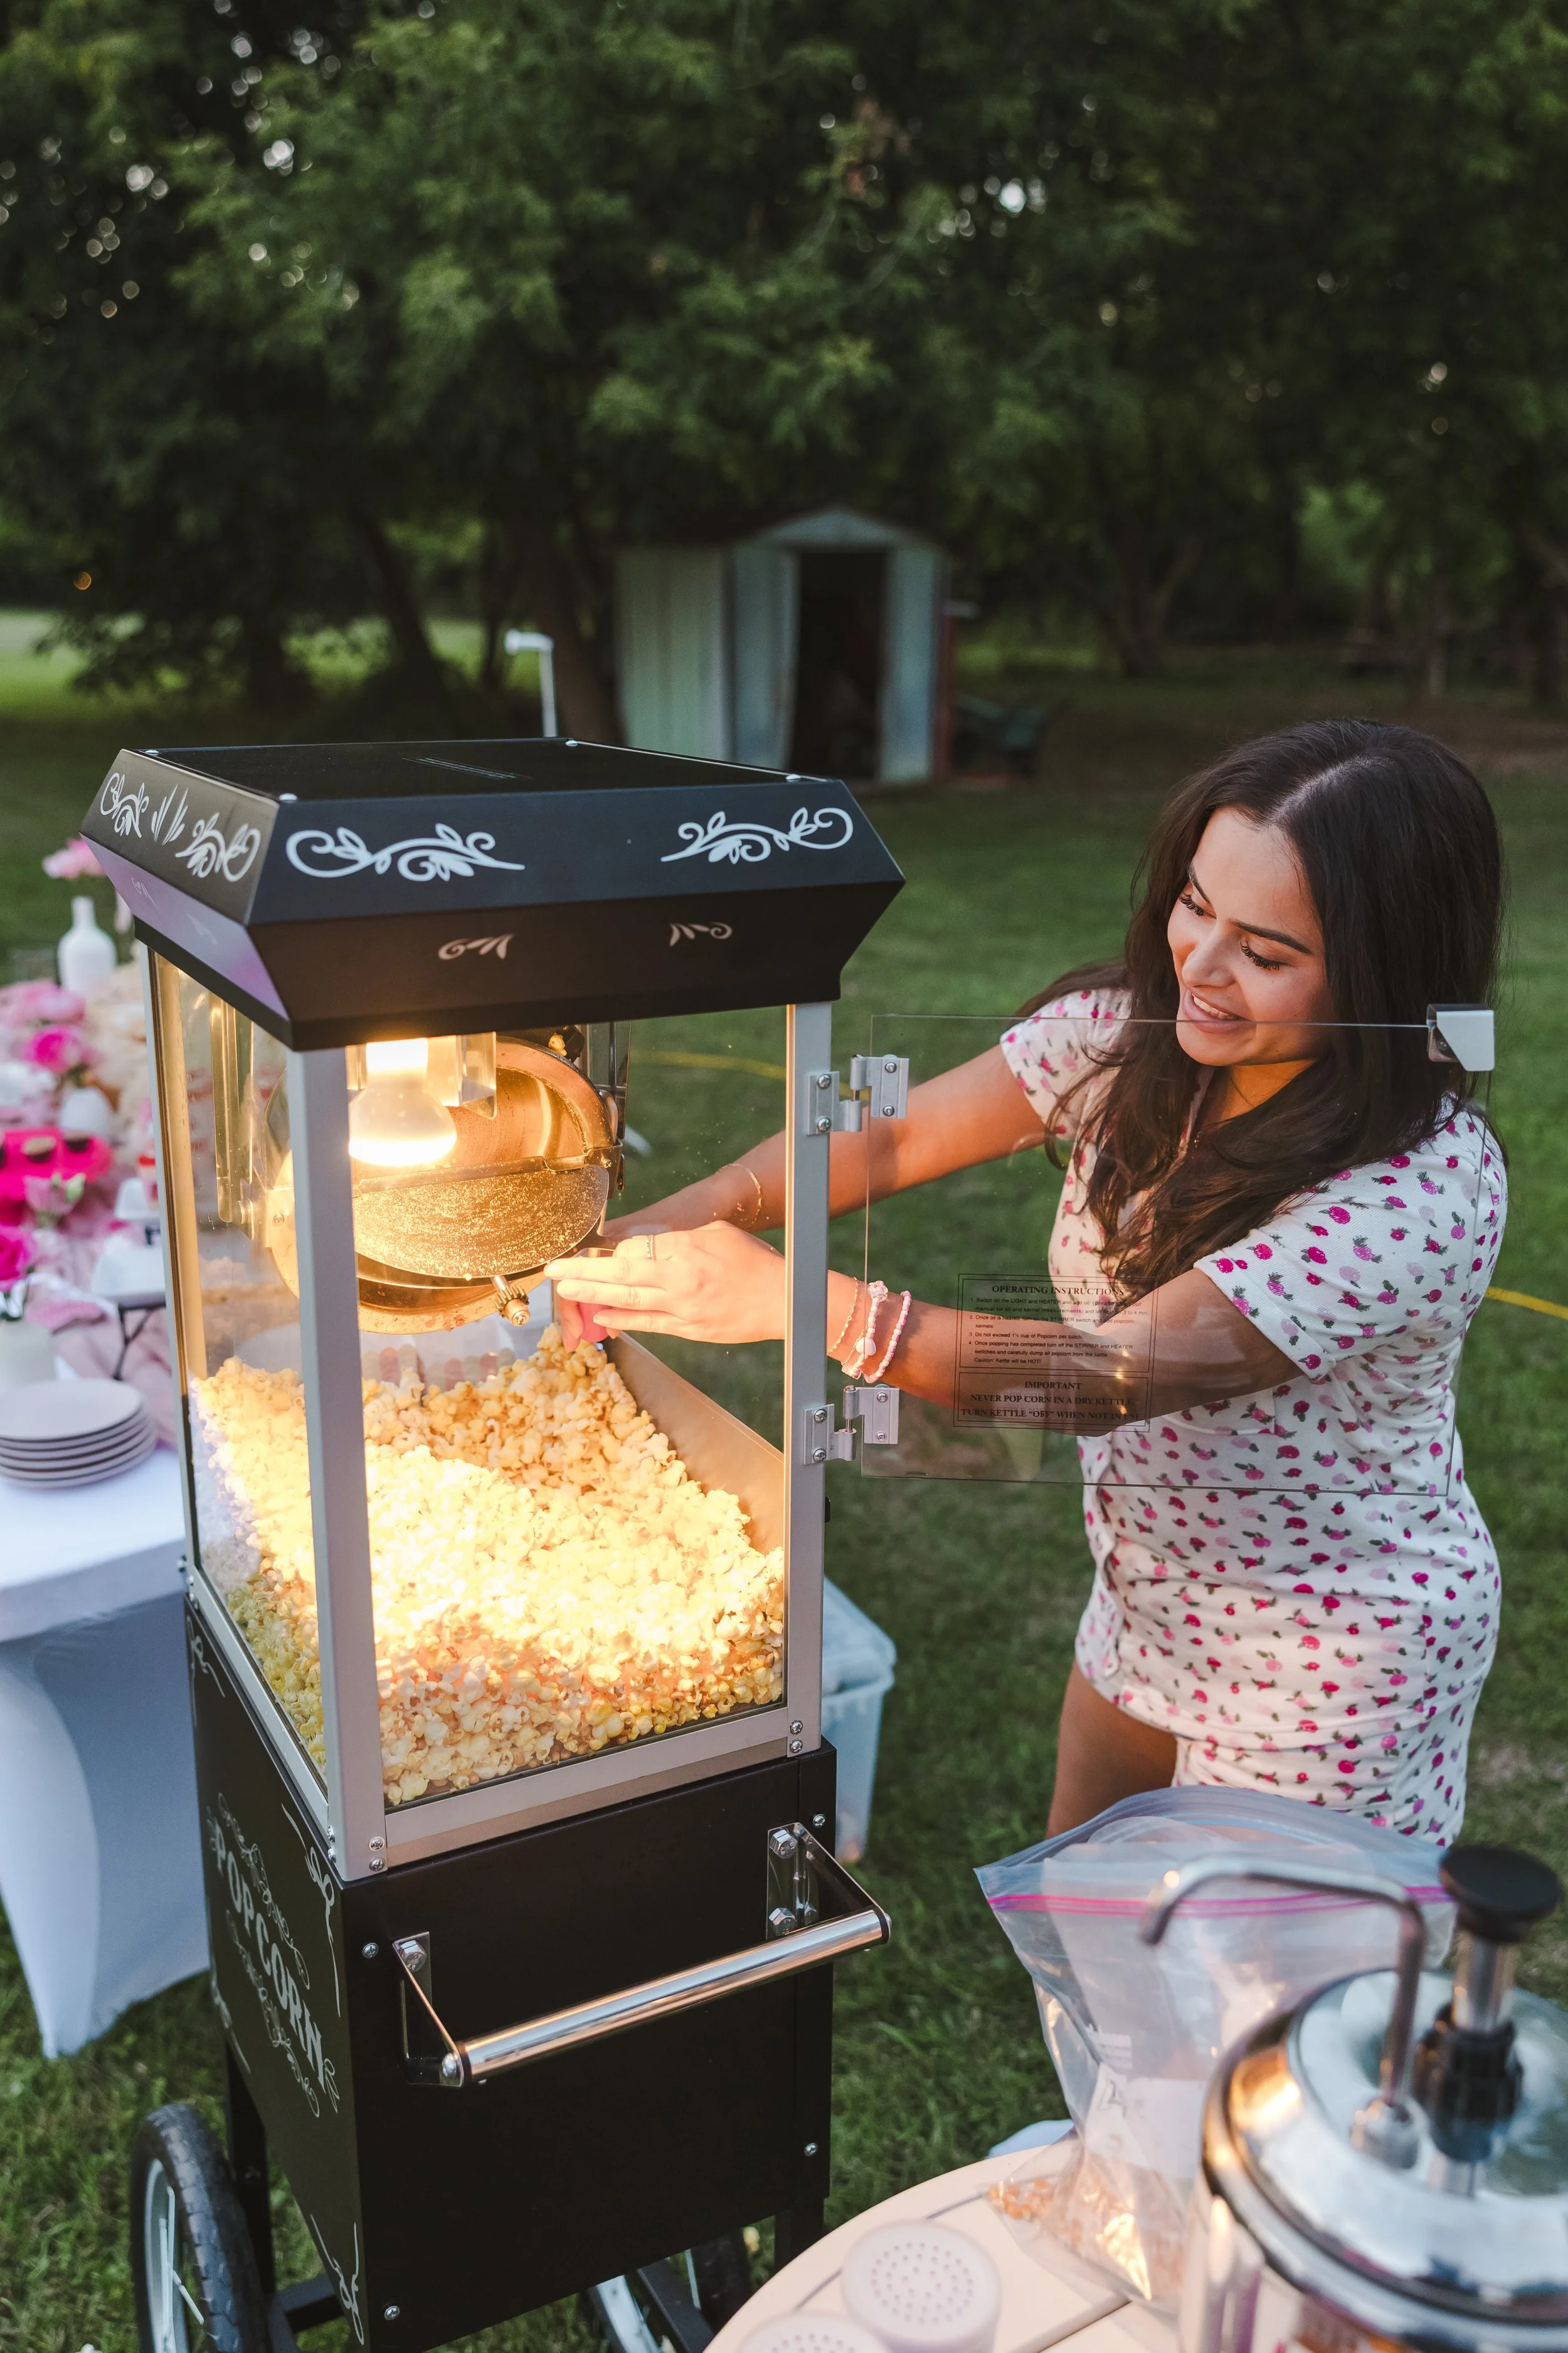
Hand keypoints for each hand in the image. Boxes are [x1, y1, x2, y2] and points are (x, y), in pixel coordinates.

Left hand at [546, 1223, 786, 1348]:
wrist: (784, 1300)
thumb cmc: (753, 1261)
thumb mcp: (716, 1233)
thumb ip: (678, 1238)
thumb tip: (641, 1242)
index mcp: (686, 1250)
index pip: (634, 1248)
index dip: (606, 1250)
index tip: (584, 1248)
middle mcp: (680, 1279)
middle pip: (621, 1274)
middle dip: (583, 1271)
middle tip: (553, 1269)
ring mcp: (683, 1308)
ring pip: (628, 1301)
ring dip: (592, 1296)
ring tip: (565, 1290)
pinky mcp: (689, 1330)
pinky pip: (648, 1324)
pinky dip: (622, 1321)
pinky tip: (599, 1318)